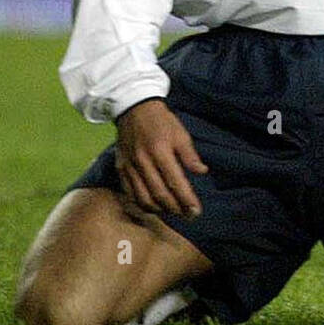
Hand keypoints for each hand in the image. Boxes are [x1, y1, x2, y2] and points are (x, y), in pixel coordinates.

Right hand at [115, 99, 208, 217]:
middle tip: (188, 215)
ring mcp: (130, 167)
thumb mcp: (180, 133)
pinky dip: (142, 204)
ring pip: (144, 198)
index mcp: (161, 152)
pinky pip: (130, 193)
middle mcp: (144, 162)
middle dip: (176, 209)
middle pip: (160, 195)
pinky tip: (153, 206)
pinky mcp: (121, 169)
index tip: (196, 211)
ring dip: (160, 210)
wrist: (134, 108)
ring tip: (173, 212)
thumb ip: (190, 155)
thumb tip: (202, 172)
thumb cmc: (161, 121)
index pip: (175, 183)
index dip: (187, 200)